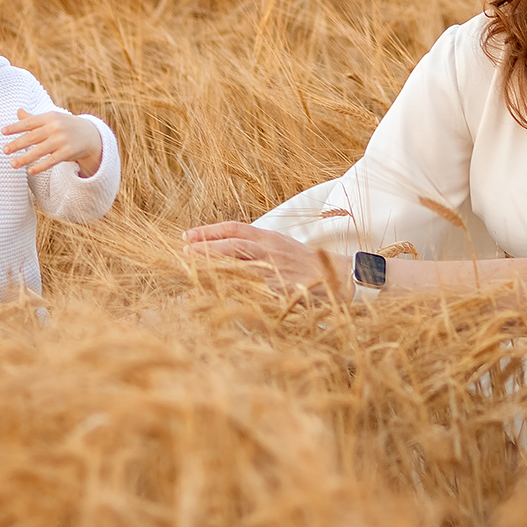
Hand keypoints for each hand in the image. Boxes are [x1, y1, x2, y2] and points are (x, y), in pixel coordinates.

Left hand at [1, 108, 103, 176]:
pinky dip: (40, 166)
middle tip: (4, 150)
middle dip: (17, 144)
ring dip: (25, 158)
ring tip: (13, 164)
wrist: (90, 134)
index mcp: (49, 117)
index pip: (29, 122)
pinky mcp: (67, 152)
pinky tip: (30, 171)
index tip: (3, 132)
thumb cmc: (65, 126)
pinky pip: (51, 161)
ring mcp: (62, 140)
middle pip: (32, 137)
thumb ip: (34, 119)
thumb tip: (18, 111)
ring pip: (39, 151)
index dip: (15, 127)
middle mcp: (55, 127)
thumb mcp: (51, 119)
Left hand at [182, 221, 346, 299]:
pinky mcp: (281, 292)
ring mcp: (276, 272)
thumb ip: (257, 248)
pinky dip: (236, 293)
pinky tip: (217, 298)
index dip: (209, 231)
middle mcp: (271, 251)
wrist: (341, 278)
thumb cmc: (309, 264)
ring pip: (241, 266)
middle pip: (234, 245)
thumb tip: (228, 251)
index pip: (235, 229)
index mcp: (270, 238)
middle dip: (207, 247)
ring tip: (193, 270)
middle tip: (185, 251)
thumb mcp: (282, 248)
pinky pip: (254, 292)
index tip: (187, 235)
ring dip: (216, 267)